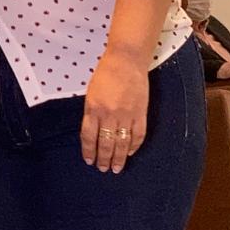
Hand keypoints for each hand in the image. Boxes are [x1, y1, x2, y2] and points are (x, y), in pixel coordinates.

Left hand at [80, 51, 147, 173]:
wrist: (126, 61)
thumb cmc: (106, 74)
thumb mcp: (91, 93)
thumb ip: (92, 113)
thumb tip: (93, 133)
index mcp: (93, 108)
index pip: (89, 136)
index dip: (89, 151)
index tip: (89, 160)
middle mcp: (109, 114)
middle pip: (105, 143)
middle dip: (104, 159)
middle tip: (103, 169)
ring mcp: (126, 115)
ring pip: (122, 143)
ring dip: (119, 158)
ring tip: (116, 168)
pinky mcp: (141, 113)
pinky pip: (138, 135)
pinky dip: (134, 146)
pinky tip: (130, 152)